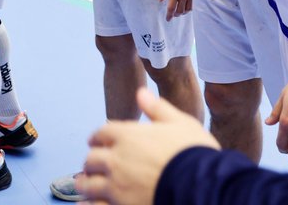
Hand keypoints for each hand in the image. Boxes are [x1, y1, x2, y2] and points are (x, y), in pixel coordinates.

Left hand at [79, 88, 218, 204]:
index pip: (102, 133)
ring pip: (89, 184)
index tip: (95, 141)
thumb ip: (157, 109)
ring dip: (85, 183)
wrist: (203, 185)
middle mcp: (117, 159)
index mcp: (128, 136)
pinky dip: (89, 204)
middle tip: (92, 164)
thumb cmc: (195, 153)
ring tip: (84, 184)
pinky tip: (87, 204)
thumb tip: (141, 93)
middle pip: (92, 158)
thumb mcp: (180, 123)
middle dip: (91, 161)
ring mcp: (117, 186)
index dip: (97, 137)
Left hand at [159, 0, 192, 20]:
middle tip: (173, 15)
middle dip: (176, 14)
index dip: (169, 15)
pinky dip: (188, 8)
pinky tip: (186, 7)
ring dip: (182, 12)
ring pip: (186, 9)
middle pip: (179, 11)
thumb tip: (160, 0)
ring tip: (180, 11)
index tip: (167, 19)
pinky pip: (192, 5)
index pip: (171, 8)